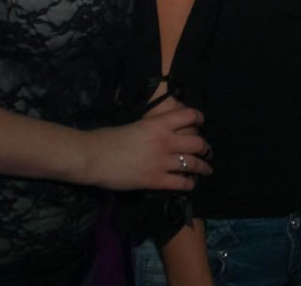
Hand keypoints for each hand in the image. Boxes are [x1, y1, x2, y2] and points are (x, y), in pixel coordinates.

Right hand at [83, 99, 211, 190]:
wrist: (93, 157)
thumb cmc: (108, 138)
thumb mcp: (136, 125)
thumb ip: (153, 128)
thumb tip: (161, 131)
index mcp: (159, 123)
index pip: (189, 115)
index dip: (198, 118)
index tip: (201, 121)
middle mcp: (166, 141)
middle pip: (198, 143)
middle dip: (205, 148)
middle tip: (206, 151)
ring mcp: (162, 161)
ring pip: (194, 164)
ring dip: (203, 167)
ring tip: (206, 170)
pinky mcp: (156, 180)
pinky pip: (181, 183)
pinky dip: (189, 184)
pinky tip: (190, 185)